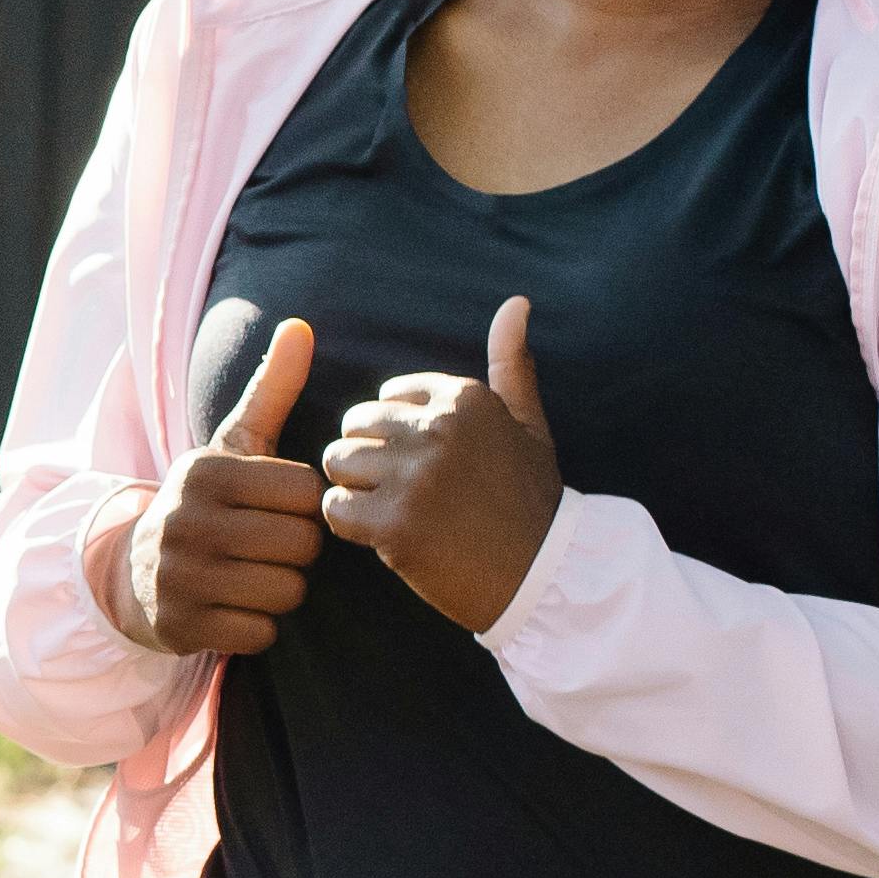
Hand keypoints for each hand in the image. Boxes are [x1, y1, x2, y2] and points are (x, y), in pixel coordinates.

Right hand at [80, 312, 325, 656]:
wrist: (133, 572)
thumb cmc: (206, 503)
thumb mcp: (232, 446)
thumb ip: (271, 389)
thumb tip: (301, 325)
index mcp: (205, 471)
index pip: (306, 493)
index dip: (304, 506)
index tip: (276, 508)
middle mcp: (187, 520)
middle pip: (301, 545)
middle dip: (297, 551)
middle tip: (269, 546)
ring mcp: (180, 576)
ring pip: (286, 591)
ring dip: (281, 589)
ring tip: (255, 574)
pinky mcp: (180, 625)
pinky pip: (261, 632)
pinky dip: (258, 625)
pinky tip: (236, 606)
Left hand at [318, 298, 560, 632]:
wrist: (543, 577)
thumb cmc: (532, 501)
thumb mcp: (529, 424)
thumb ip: (511, 362)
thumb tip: (516, 301)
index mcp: (465, 398)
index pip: (388, 395)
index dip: (397, 432)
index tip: (427, 463)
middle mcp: (440, 429)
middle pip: (355, 424)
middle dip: (368, 457)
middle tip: (403, 491)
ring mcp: (415, 476)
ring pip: (338, 462)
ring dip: (355, 489)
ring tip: (393, 510)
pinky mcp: (394, 523)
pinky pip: (335, 508)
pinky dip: (349, 525)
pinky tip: (384, 535)